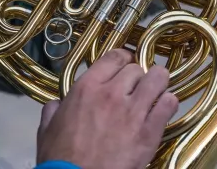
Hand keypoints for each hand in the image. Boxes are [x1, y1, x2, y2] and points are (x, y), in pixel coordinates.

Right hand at [36, 49, 178, 168]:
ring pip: (158, 78)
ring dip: (158, 83)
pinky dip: (169, 102)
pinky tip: (164, 107)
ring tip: (156, 90)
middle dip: (138, 76)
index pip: (114, 57)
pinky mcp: (149, 130)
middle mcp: (112, 93)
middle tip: (136, 87)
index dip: (123, 58)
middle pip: (136, 68)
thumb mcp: (47, 129)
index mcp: (87, 88)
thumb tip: (57, 105)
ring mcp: (133, 111)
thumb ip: (54, 110)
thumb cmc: (60, 158)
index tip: (126, 64)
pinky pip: (169, 103)